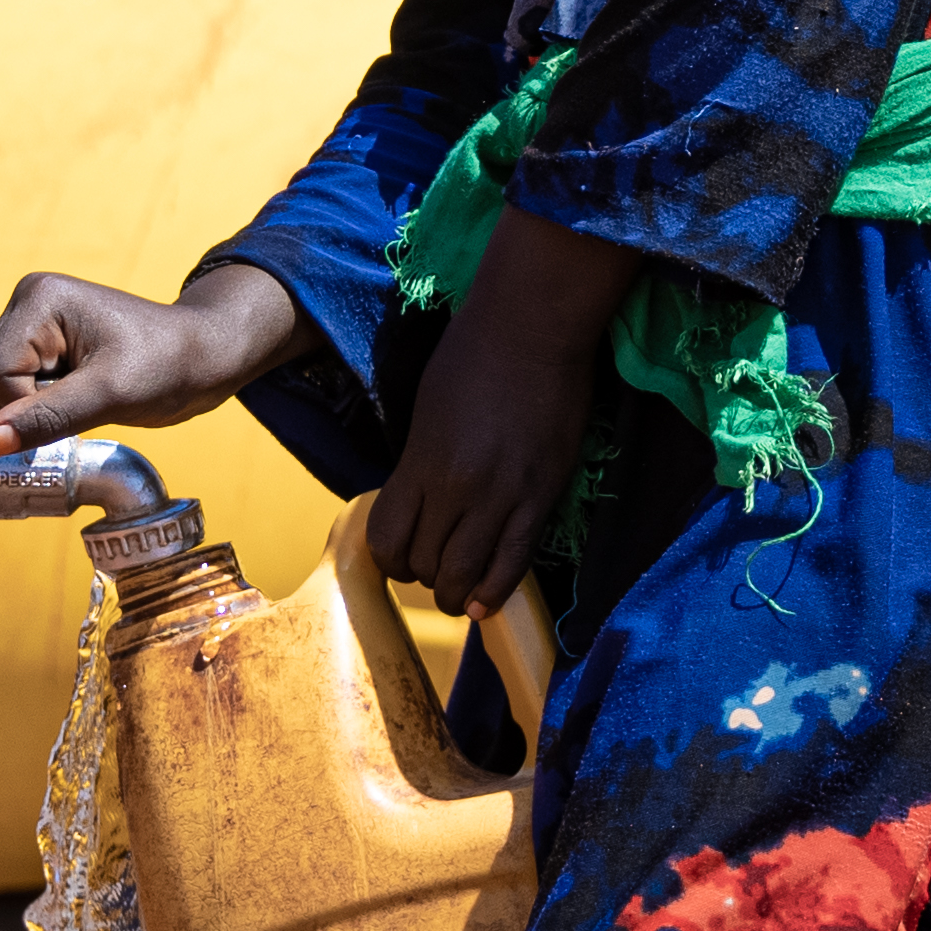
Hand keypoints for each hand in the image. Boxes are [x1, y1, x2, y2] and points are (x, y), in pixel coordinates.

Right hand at [0, 261, 302, 453]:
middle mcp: (28, 304)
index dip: (26, 406)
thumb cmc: (169, 365)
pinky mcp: (43, 346)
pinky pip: (15, 393)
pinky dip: (44, 408)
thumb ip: (46, 418)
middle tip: (86, 398)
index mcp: (39, 298)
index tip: (77, 405)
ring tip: (88, 394)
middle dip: (31, 406)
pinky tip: (83, 395)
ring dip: (39, 409)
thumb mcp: (110, 395)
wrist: (205, 358)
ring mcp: (34, 324)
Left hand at [362, 212, 631, 615]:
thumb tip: (419, 500)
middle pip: (424, 563)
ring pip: (465, 574)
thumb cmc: (474, 353)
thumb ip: (420, 461)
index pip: (388, 540)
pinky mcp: (542, 498)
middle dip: (423, 574)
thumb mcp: (428, 410)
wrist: (534, 327)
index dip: (389, 559)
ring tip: (458, 593)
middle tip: (433, 568)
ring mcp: (502, 496)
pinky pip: (514, 564)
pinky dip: (494, 592)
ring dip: (455, 591)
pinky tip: (484, 603)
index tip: (399, 557)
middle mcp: (457, 488)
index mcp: (420, 462)